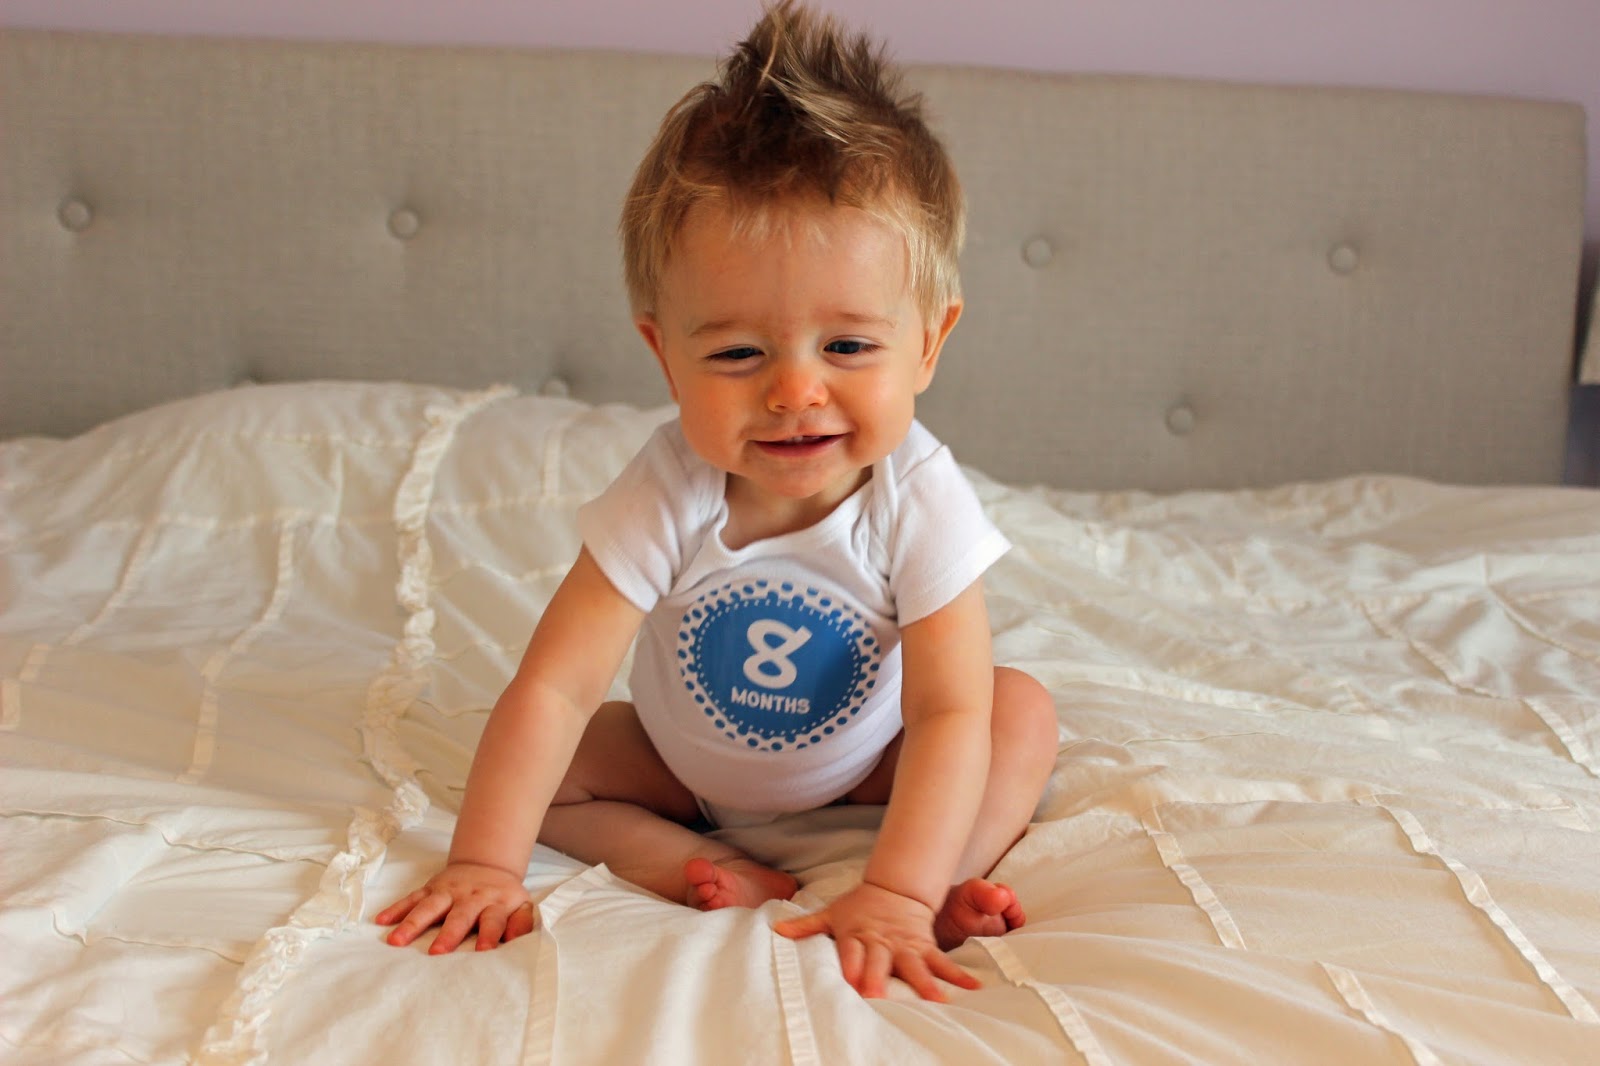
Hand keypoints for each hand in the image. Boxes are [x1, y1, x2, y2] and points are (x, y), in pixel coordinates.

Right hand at [375, 862, 535, 954]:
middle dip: (448, 934)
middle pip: (459, 915)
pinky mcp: (430, 888)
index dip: (490, 934)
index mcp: (496, 903)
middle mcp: (470, 897)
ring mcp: (448, 892)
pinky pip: (412, 898)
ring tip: (396, 941)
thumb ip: (522, 923)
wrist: (487, 865)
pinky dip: (396, 909)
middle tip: (436, 953)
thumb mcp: (521, 906)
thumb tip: (517, 939)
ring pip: (429, 907)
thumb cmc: (504, 896)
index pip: (494, 920)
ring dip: (412, 923)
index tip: (483, 951)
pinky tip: (381, 921)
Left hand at [772, 881, 980, 1001]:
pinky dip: (957, 975)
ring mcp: (906, 946)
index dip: (851, 966)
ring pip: (915, 965)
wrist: (894, 889)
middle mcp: (882, 942)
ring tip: (938, 1000)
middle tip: (881, 997)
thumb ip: (807, 926)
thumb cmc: (858, 909)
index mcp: (856, 934)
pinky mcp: (925, 947)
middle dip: (880, 978)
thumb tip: (776, 929)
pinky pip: (942, 962)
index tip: (850, 983)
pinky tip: (973, 989)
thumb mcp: (831, 914)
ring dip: (926, 983)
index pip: (852, 951)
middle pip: (881, 961)